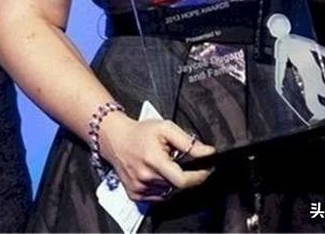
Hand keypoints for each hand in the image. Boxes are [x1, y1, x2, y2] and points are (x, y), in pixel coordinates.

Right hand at [98, 112, 214, 201]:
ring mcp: (139, 189)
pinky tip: (155, 172)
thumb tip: (208, 152)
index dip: (198, 177)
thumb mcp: (165, 128)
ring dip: (172, 180)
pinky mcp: (135, 195)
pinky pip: (158, 196)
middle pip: (177, 185)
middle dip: (183, 174)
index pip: (182, 180)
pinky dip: (162, 186)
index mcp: (153, 160)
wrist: (115, 139)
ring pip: (168, 191)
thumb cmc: (141, 132)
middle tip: (177, 159)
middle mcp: (145, 178)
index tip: (206, 169)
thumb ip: (188, 142)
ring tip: (163, 164)